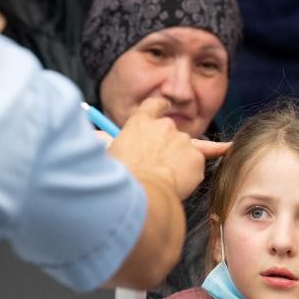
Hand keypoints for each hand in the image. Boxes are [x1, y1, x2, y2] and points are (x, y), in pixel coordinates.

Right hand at [108, 98, 227, 199]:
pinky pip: (195, 166)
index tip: (165, 107)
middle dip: (168, 146)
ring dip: (178, 162)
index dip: (160, 106)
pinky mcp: (196, 157)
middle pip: (171, 132)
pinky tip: (177, 185)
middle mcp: (165, 126)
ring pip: (184, 150)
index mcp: (140, 123)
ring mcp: (183, 141)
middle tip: (159, 165)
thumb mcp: (110, 154)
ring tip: (164, 179)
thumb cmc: (122, 177)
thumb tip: (102, 137)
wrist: (144, 193)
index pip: (154, 105)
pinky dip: (189, 175)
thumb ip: (112, 143)